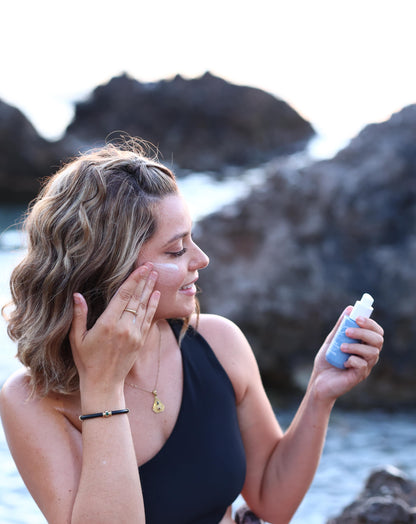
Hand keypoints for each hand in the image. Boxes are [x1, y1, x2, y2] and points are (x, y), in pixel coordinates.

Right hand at [69, 264, 159, 392]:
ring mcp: (134, 334)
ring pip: (145, 307)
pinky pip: (149, 319)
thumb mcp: (77, 339)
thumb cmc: (87, 361)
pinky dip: (153, 306)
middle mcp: (124, 327)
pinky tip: (156, 295)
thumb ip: (79, 316)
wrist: (104, 384)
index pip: (123, 296)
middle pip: (136, 298)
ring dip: (150, 290)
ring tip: (156, 275)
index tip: (141, 268)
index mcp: (108, 324)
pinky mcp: (140, 341)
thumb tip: (77, 295)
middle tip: (151, 265)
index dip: (133, 280)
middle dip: (144, 280)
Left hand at [310, 307, 383, 401]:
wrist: (318, 380)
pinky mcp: (359, 376)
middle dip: (363, 332)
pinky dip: (352, 360)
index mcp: (364, 345)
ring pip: (372, 352)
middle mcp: (368, 355)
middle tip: (347, 332)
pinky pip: (363, 365)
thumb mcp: (332, 340)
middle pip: (378, 340)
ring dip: (356, 346)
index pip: (377, 331)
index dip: (370, 323)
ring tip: (341, 347)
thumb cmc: (327, 360)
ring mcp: (365, 366)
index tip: (357, 317)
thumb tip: (349, 309)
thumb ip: (341, 326)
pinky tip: (343, 362)